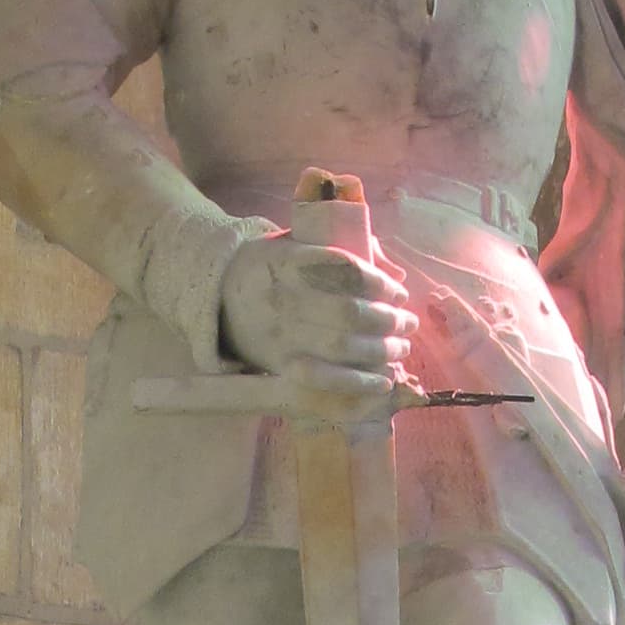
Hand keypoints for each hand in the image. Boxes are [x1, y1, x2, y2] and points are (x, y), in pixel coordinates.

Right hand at [220, 234, 416, 422]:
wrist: (217, 297)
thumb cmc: (268, 267)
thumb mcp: (294, 242)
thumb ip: (339, 249)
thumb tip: (393, 272)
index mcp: (288, 260)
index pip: (345, 271)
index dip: (380, 284)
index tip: (399, 293)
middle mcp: (282, 297)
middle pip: (349, 312)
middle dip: (388, 320)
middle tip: (408, 324)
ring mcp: (279, 334)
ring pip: (340, 346)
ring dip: (380, 350)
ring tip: (401, 348)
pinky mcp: (278, 363)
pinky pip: (323, 378)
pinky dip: (357, 382)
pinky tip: (381, 381)